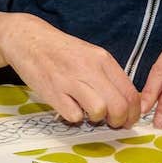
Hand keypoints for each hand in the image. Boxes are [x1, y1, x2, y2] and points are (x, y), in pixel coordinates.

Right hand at [0, 13, 139, 127]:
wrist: (27, 39)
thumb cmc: (60, 50)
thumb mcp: (89, 54)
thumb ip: (107, 75)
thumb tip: (126, 101)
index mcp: (102, 59)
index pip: (131, 93)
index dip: (134, 113)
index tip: (129, 119)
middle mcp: (89, 69)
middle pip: (119, 106)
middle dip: (119, 121)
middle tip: (112, 122)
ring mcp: (69, 80)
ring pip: (99, 111)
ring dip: (97, 119)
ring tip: (88, 114)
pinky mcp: (52, 92)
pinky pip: (73, 116)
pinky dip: (74, 117)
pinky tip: (69, 107)